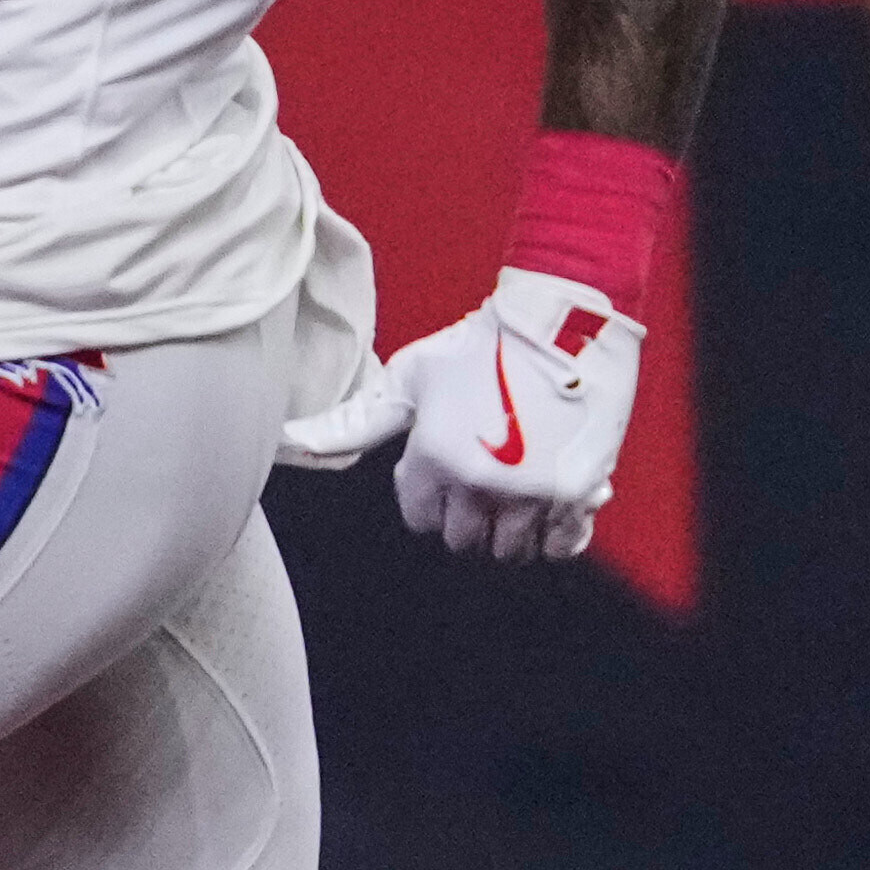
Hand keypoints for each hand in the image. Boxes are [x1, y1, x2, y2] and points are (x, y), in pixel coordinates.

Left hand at [312, 270, 647, 561]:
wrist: (560, 319)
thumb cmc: (477, 344)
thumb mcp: (409, 377)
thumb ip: (356, 421)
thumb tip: (292, 440)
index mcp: (432, 459)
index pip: (421, 520)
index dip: (429, 498)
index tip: (445, 472)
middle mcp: (478, 484)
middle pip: (463, 541)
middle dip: (466, 518)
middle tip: (480, 483)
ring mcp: (531, 492)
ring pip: (510, 550)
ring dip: (509, 530)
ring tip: (515, 490)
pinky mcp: (577, 491)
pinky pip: (560, 545)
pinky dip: (553, 534)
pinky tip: (548, 502)